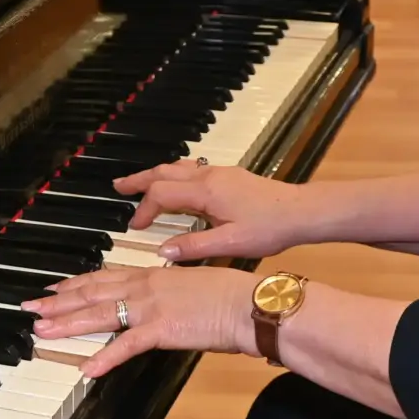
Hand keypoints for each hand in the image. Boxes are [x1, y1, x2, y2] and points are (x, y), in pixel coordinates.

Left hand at [22, 264, 257, 376]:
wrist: (247, 303)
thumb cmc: (230, 293)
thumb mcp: (193, 283)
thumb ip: (171, 290)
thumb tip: (163, 298)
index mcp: (152, 275)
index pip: (104, 277)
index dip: (76, 284)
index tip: (54, 288)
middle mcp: (145, 287)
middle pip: (92, 294)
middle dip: (58, 302)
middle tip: (31, 308)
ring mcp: (150, 308)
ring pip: (99, 315)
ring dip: (68, 324)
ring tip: (42, 332)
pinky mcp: (160, 330)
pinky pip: (126, 346)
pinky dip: (104, 358)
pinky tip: (86, 369)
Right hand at [114, 158, 319, 260]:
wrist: (300, 212)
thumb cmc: (269, 229)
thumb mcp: (230, 243)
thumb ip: (194, 247)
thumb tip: (162, 252)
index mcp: (205, 192)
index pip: (161, 194)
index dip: (144, 209)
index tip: (135, 226)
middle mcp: (209, 176)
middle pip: (164, 172)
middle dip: (139, 180)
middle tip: (117, 186)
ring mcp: (220, 173)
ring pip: (178, 167)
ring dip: (155, 174)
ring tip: (139, 182)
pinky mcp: (230, 175)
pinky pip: (192, 168)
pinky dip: (174, 174)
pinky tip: (176, 182)